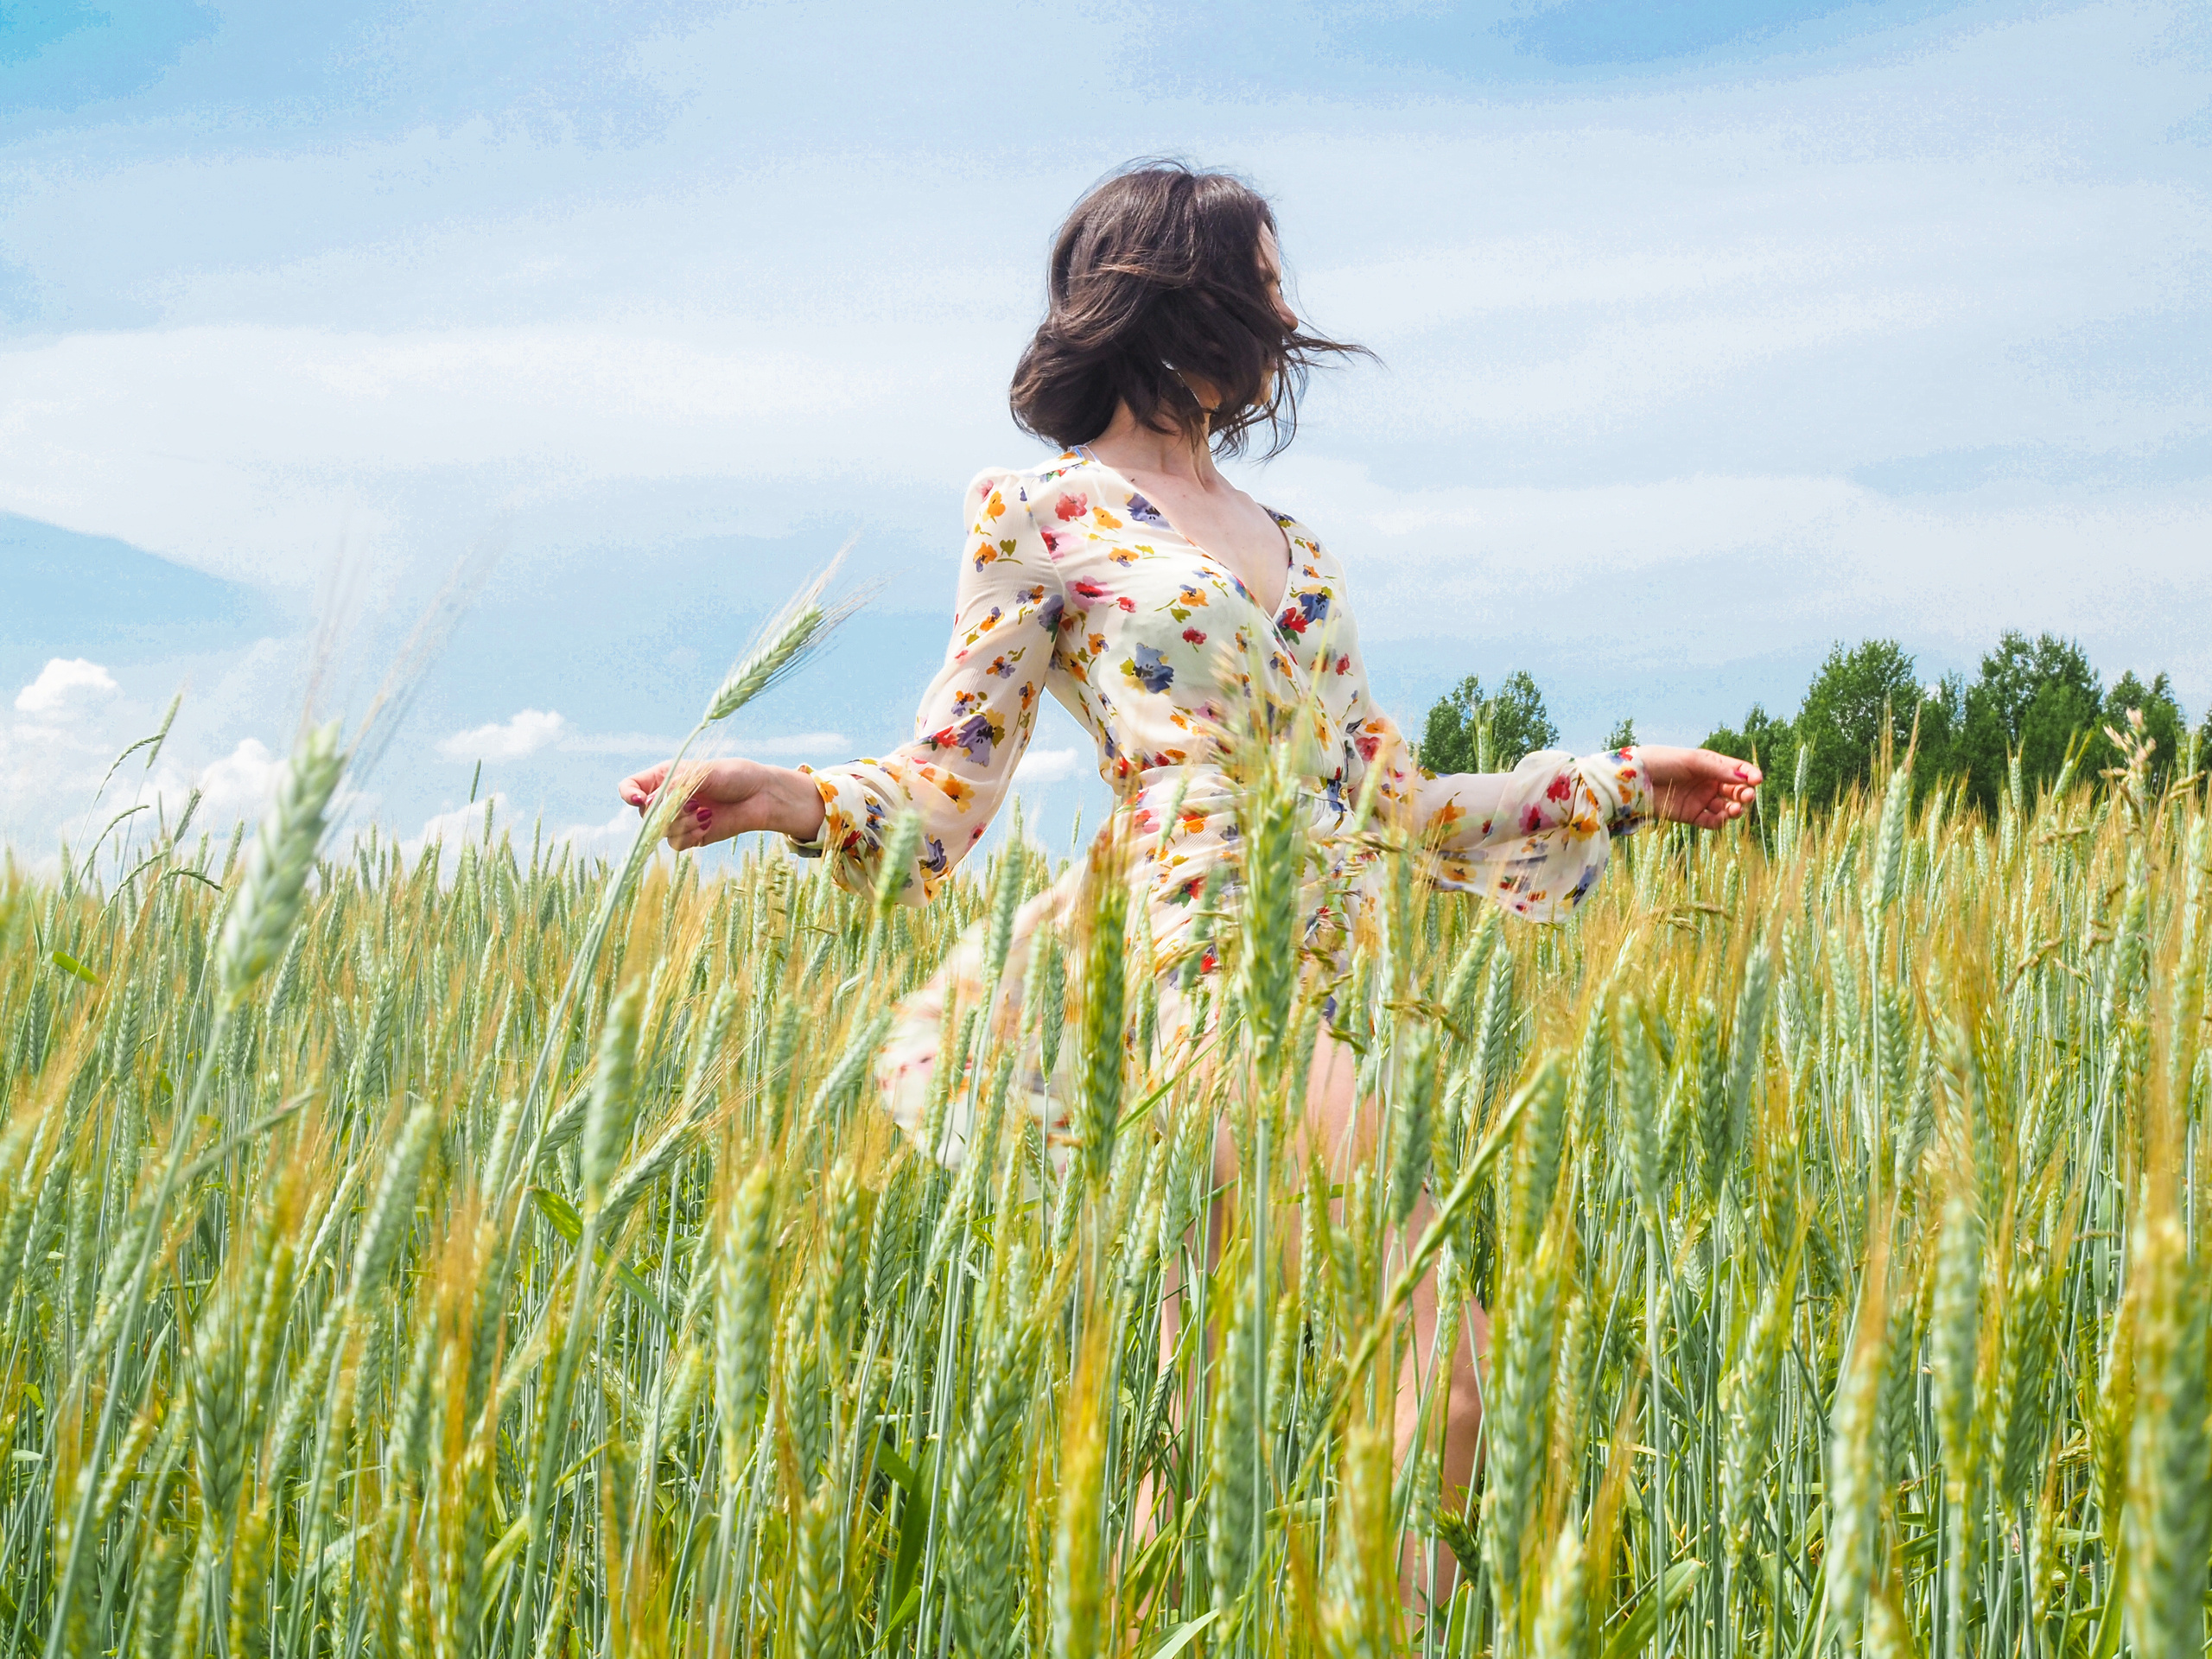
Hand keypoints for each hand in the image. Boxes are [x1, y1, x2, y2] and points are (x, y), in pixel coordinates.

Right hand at [616, 757, 825, 850]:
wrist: (762, 796)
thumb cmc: (735, 776)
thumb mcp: (705, 774)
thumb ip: (677, 787)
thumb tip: (649, 803)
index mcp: (665, 777)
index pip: (631, 787)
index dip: (629, 794)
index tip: (640, 800)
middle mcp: (667, 799)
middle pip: (644, 814)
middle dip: (664, 813)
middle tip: (691, 804)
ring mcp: (678, 819)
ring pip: (660, 831)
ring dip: (681, 824)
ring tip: (705, 813)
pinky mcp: (691, 836)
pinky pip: (676, 844)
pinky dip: (689, 836)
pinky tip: (708, 824)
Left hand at [1637, 746, 1760, 828]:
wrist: (1635, 780)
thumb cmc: (1663, 762)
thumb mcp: (1693, 761)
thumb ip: (1718, 769)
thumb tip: (1745, 778)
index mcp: (1711, 765)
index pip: (1737, 770)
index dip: (1749, 775)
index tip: (1757, 780)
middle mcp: (1708, 783)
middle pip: (1735, 790)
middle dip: (1744, 793)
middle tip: (1747, 796)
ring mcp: (1700, 800)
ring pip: (1726, 808)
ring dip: (1734, 809)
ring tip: (1734, 809)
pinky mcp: (1691, 816)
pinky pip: (1711, 822)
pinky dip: (1719, 822)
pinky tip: (1721, 818)